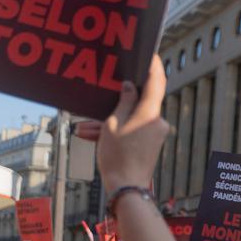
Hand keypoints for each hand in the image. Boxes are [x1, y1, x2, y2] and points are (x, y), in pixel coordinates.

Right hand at [93, 56, 170, 193]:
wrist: (126, 187)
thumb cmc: (118, 156)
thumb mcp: (113, 124)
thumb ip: (123, 102)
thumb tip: (130, 86)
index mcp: (150, 113)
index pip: (156, 82)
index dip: (153, 66)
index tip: (149, 53)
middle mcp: (157, 122)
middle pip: (136, 103)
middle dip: (113, 103)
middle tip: (98, 94)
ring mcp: (154, 134)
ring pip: (130, 118)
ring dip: (108, 121)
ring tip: (83, 126)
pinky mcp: (149, 144)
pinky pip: (131, 130)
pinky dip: (114, 131)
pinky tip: (90, 134)